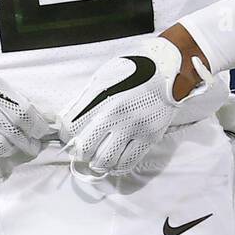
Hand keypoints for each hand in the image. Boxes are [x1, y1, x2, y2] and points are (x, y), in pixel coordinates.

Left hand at [60, 36, 210, 178]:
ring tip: (98, 157)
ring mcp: (133, 126)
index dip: (67, 136)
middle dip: (81, 152)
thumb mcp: (103, 76)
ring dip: (98, 162)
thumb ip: (86, 98)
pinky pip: (128, 162)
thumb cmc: (134, 69)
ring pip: (106, 160)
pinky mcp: (150, 135)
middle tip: (84, 149)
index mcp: (100, 96)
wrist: (167, 67)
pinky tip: (114, 163)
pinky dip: (117, 167)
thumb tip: (70, 119)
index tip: (69, 137)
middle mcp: (115, 113)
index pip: (71, 127)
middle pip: (86, 147)